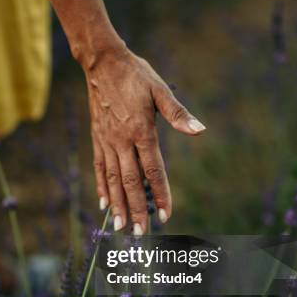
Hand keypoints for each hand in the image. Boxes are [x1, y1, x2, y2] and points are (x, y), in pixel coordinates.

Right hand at [84, 44, 205, 234]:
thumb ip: (178, 114)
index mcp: (141, 131)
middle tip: (140, 233)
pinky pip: (99, 167)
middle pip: (130, 182)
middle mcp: (122, 141)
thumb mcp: (160, 90)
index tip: (165, 215)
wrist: (102, 62)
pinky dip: (102, 187)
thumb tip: (199, 131)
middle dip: (136, 209)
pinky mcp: (97, 138)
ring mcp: (107, 141)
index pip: (153, 171)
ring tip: (121, 227)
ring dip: (118, 205)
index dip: (160, 194)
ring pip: (112, 179)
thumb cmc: (135, 74)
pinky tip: (105, 203)